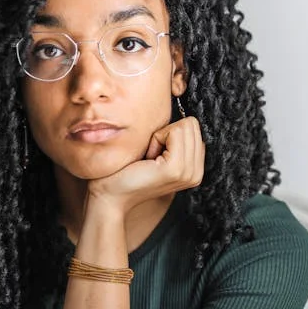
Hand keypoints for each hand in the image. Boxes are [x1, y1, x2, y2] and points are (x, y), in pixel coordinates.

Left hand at [87, 117, 204, 215]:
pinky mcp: (175, 169)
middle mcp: (196, 173)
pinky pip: (174, 131)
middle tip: (151, 155)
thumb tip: (182, 113)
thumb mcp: (158, 152)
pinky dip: (157, 139)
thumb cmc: (127, 171)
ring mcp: (188, 172)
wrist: (110, 195)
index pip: (194, 128)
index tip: (155, 154)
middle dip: (167, 133)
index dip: (170, 134)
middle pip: (192, 124)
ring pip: (185, 125)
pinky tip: (148, 158)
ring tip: (149, 158)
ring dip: (161, 136)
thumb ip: (175, 139)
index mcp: (195, 168)